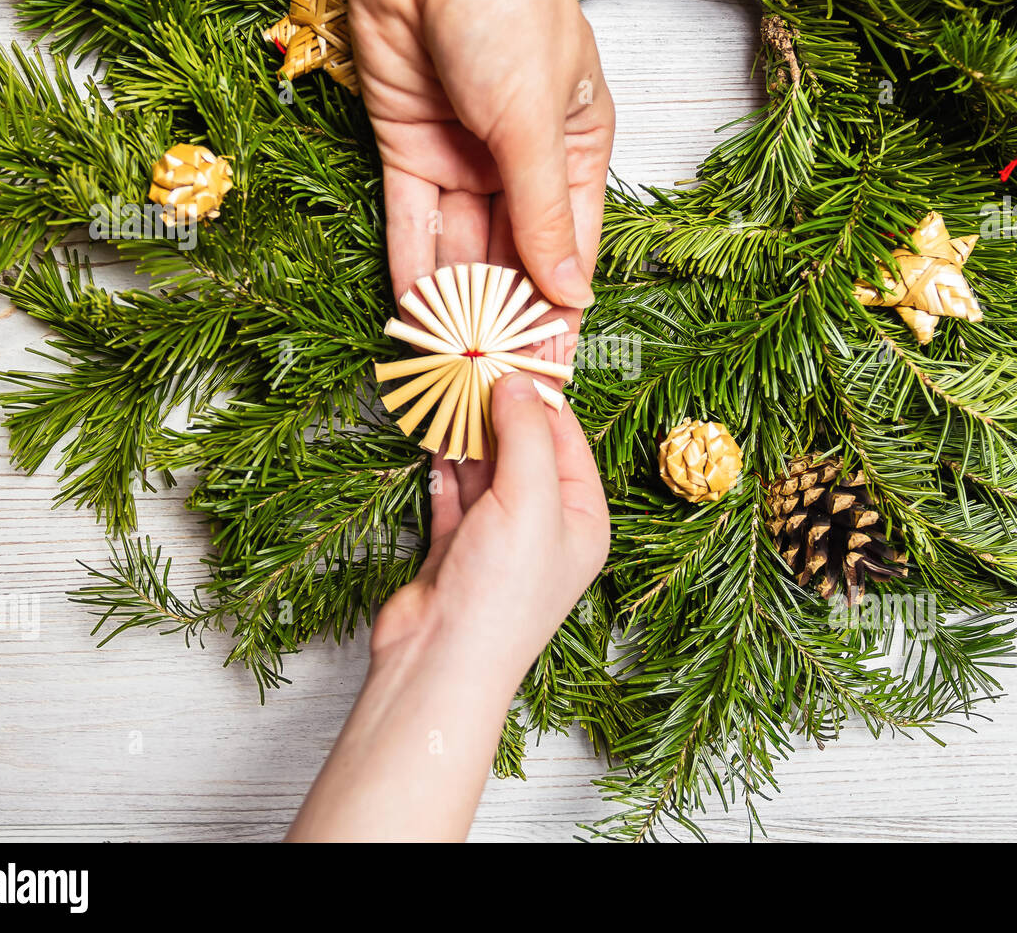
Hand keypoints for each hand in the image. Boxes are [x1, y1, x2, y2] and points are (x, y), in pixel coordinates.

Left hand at [334, 0, 613, 334]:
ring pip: (459, 246)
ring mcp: (462, 155)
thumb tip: (569, 292)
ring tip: (447, 361)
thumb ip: (546, 213)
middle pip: (512, 256)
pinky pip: (410, 220)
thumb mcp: (535, 120)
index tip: (548, 367)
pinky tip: (411, 313)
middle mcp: (519, 160)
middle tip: (491, 379)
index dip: (558, 310)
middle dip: (501, 316)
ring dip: (452, 300)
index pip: (569, 248)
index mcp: (574, 149)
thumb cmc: (507, 2)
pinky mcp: (407, 146)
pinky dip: (410, 264)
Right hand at [373, 372, 609, 686]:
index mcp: (584, 519)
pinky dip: (443, 463)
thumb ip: (526, 434)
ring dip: (468, 432)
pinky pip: (453, 491)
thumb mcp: (529, 500)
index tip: (513, 352)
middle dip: (500, 409)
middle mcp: (546, 527)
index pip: (568, 438)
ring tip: (449, 386)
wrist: (438, 664)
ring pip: (487, 467)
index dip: (541, 395)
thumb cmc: (501, 593)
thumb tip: (517, 379)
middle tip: (474, 362)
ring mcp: (500, 538)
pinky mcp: (456, 548)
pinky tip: (432, 433)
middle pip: (526, 448)